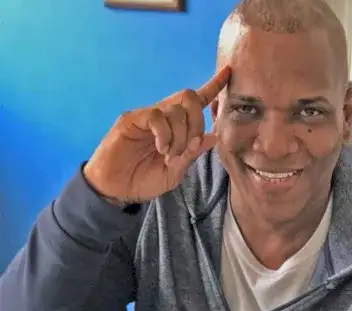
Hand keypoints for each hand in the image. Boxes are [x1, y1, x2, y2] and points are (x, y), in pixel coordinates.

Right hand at [83, 66, 230, 202]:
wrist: (116, 190)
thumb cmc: (144, 180)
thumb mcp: (174, 172)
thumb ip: (191, 155)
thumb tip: (213, 136)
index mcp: (176, 128)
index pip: (197, 101)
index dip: (213, 87)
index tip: (228, 73)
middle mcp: (163, 117)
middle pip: (190, 97)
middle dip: (197, 123)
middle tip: (188, 147)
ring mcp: (147, 116)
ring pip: (175, 109)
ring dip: (180, 137)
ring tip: (169, 155)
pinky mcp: (131, 119)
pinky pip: (157, 116)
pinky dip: (165, 134)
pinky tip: (161, 149)